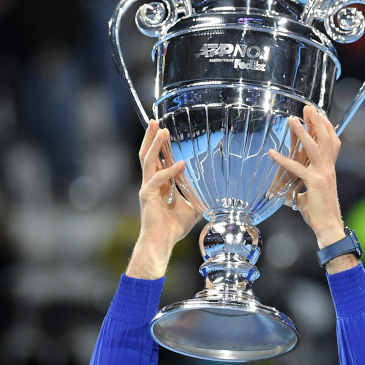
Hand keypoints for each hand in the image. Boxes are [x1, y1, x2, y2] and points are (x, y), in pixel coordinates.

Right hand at [126, 121, 201, 279]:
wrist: (162, 243)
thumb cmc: (174, 227)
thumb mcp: (193, 208)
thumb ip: (199, 196)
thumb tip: (216, 191)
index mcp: (159, 184)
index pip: (157, 159)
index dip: (160, 145)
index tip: (165, 131)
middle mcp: (151, 183)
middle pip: (147, 154)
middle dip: (151, 137)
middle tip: (156, 122)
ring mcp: (147, 188)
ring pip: (148, 160)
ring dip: (154, 144)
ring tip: (161, 130)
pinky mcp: (147, 195)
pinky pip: (158, 179)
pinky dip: (170, 171)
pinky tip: (181, 164)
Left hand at [268, 106, 356, 272]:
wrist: (328, 227)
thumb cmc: (319, 214)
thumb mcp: (309, 195)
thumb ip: (302, 186)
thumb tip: (289, 189)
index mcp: (329, 169)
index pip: (331, 142)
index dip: (326, 126)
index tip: (317, 113)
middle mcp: (328, 169)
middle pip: (326, 138)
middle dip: (317, 121)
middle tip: (308, 107)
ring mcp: (323, 175)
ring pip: (314, 148)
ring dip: (303, 133)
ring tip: (292, 121)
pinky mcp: (314, 183)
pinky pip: (297, 168)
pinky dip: (283, 160)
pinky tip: (272, 153)